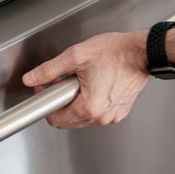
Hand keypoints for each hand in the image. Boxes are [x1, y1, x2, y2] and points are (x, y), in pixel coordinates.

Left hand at [22, 31, 149, 128]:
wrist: (142, 52)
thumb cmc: (116, 53)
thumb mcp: (76, 56)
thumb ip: (49, 69)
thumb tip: (31, 78)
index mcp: (89, 107)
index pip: (55, 119)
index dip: (46, 102)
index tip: (46, 89)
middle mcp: (101, 117)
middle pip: (68, 121)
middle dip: (60, 102)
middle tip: (62, 81)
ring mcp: (112, 116)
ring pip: (82, 118)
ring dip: (76, 102)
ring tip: (80, 80)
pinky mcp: (120, 111)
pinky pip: (98, 113)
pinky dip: (91, 102)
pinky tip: (94, 84)